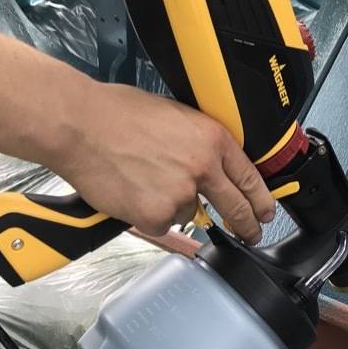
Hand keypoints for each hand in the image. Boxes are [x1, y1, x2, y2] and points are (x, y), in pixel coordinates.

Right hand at [44, 81, 274, 241]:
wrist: (81, 125)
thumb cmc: (119, 114)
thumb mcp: (177, 115)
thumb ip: (200, 142)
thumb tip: (211, 163)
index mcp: (213, 139)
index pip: (250, 178)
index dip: (262, 200)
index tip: (266, 212)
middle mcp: (203, 168)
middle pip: (237, 208)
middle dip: (247, 226)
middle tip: (251, 234)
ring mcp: (181, 194)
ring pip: (189, 212)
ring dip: (173, 205)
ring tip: (144, 179)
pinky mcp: (156, 215)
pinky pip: (161, 223)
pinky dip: (149, 215)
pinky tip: (132, 191)